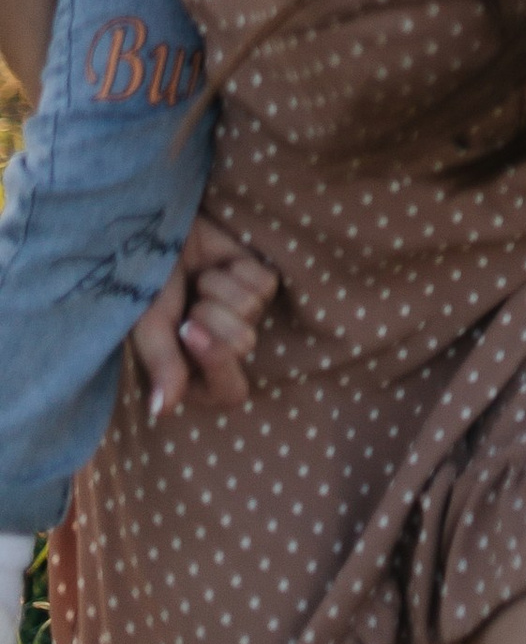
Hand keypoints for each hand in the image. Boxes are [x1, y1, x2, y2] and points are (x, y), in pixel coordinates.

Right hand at [129, 209, 279, 416]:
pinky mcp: (259, 283)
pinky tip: (216, 264)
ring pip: (252, 311)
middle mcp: (223, 348)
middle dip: (211, 317)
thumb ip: (161, 365)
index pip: (230, 392)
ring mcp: (244, 316)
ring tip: (197, 280)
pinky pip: (264, 284)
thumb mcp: (146, 324)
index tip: (188, 331)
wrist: (154, 231)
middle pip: (243, 345)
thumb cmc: (143, 283)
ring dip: (218, 289)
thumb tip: (159, 412)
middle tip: (188, 302)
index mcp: (195, 371)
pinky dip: (236, 270)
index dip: (217, 361)